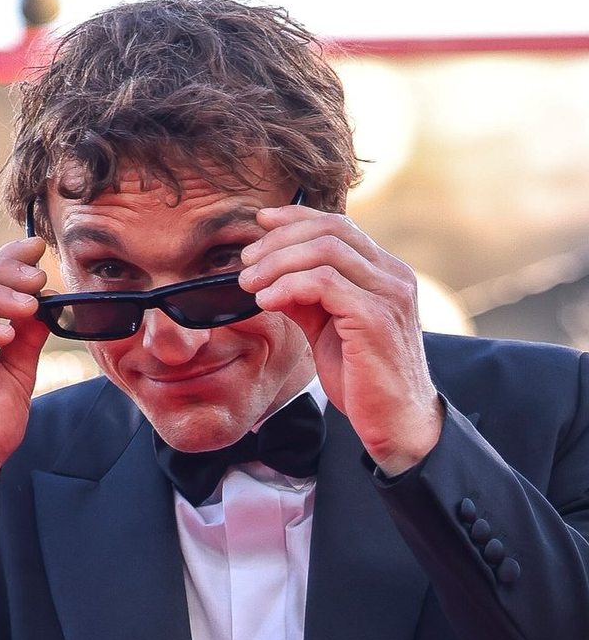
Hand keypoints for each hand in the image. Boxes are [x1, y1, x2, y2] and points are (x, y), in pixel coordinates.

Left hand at [240, 204, 442, 475]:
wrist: (393, 421)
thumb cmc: (362, 379)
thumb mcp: (327, 329)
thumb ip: (306, 299)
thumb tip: (270, 278)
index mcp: (384, 273)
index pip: (339, 225)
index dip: (296, 218)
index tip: (260, 223)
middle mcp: (392, 275)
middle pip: (331, 230)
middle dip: (280, 240)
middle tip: (246, 262)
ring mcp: (388, 294)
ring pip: (326, 252)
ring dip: (278, 263)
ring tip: (249, 283)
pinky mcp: (376, 318)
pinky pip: (326, 284)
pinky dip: (288, 286)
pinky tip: (266, 301)